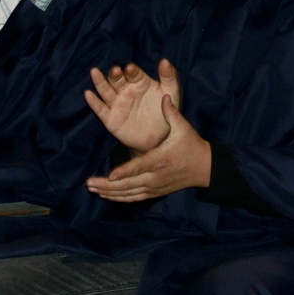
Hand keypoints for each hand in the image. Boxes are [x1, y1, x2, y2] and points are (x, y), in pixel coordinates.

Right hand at [84, 58, 178, 152]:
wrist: (160, 136)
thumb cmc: (165, 110)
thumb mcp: (171, 92)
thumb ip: (169, 77)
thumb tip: (164, 61)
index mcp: (139, 82)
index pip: (133, 74)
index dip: (132, 71)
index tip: (131, 68)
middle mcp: (126, 90)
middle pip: (117, 80)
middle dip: (115, 75)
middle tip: (116, 70)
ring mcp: (117, 104)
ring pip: (106, 91)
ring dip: (100, 82)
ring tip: (95, 72)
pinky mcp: (111, 118)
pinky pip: (100, 109)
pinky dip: (94, 102)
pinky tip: (88, 94)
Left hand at [86, 95, 210, 201]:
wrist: (204, 168)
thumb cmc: (192, 146)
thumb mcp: (184, 128)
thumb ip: (171, 113)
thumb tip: (164, 96)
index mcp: (160, 159)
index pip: (140, 167)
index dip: (124, 172)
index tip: (110, 175)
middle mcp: (155, 176)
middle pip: (128, 184)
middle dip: (107, 185)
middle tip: (89, 183)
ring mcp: (154, 187)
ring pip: (128, 193)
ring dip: (109, 193)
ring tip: (92, 189)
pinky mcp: (154, 192)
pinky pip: (133, 198)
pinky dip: (119, 198)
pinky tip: (106, 196)